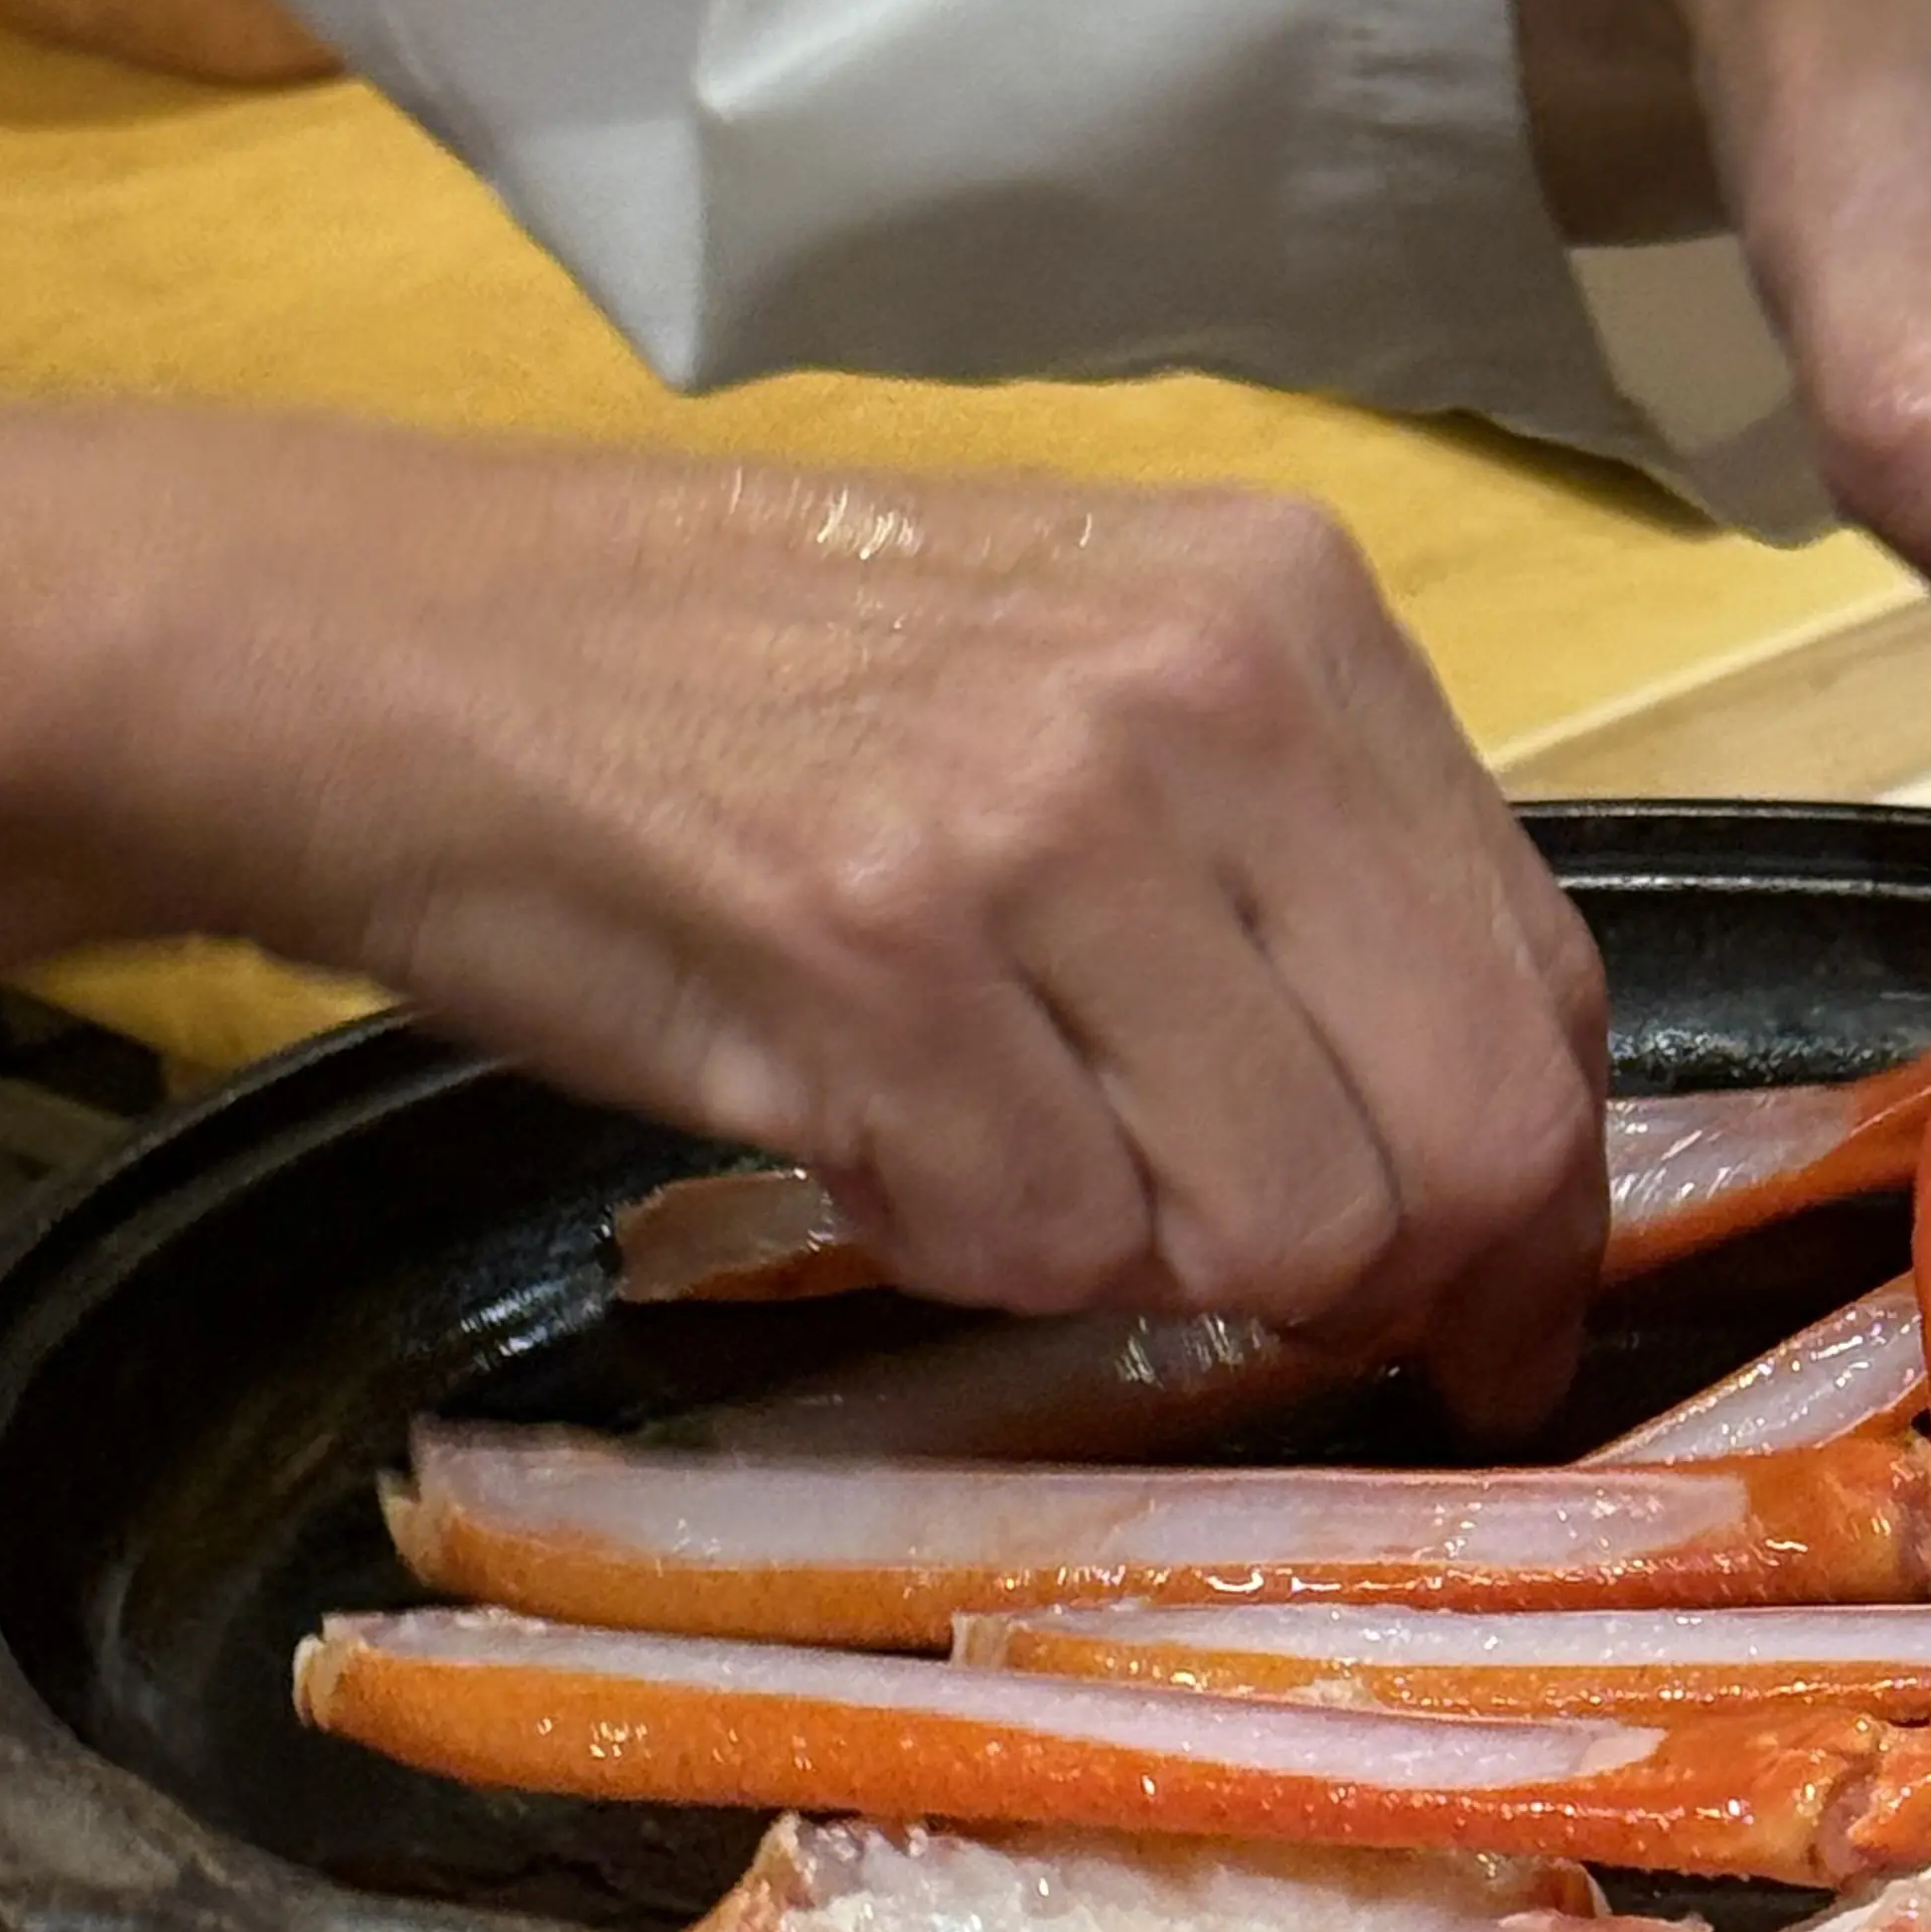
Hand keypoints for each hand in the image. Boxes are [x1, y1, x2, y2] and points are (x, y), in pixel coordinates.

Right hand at [0, 409, 1608, 1426]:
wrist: (387, 648)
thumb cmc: (742, 686)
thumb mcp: (1088, 677)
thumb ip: (1299, 871)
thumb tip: (1474, 1152)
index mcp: (1295, 608)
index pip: (1543, 985)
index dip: (1537, 1202)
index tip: (1498, 1317)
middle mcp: (1206, 691)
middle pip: (1459, 1135)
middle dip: (1390, 1285)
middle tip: (1290, 1323)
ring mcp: (1043, 817)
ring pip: (1276, 1223)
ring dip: (1143, 1257)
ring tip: (994, 1145)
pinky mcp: (874, 953)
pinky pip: (1047, 1244)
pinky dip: (967, 1246)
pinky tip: (870, 1134)